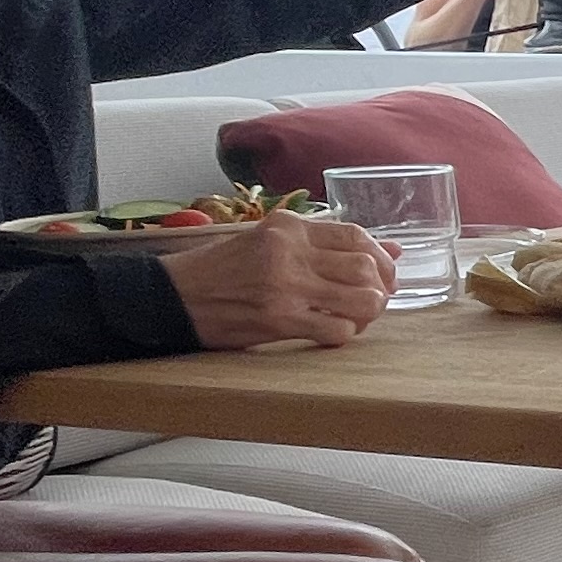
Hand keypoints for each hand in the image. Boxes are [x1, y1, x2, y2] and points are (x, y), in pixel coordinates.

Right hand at [158, 212, 394, 350]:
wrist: (171, 296)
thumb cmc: (220, 271)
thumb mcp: (269, 242)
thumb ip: (323, 244)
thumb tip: (391, 249)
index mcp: (287, 227)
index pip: (355, 235)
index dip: (380, 257)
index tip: (386, 273)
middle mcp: (289, 251)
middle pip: (365, 267)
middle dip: (382, 287)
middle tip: (377, 300)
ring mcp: (286, 286)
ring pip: (361, 298)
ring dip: (369, 312)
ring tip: (358, 317)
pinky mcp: (279, 320)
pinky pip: (337, 329)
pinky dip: (346, 334)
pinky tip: (335, 333)